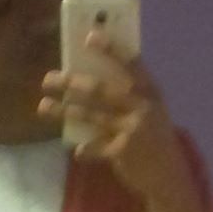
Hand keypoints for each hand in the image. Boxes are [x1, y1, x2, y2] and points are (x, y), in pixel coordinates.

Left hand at [39, 34, 195, 205]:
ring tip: (43, 107)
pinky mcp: (122, 152)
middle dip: (71, 83)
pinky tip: (76, 150)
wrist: (169, 175)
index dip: (111, 49)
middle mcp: (142, 106)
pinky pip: (95, 147)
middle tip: (48, 79)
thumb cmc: (154, 135)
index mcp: (150, 90)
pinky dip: (85, 149)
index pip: (131, 63)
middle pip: (100, 90)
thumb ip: (130, 94)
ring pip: (90, 116)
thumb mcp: (151, 109)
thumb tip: (89, 78)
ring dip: (64, 111)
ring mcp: (132, 129)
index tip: (90, 36)